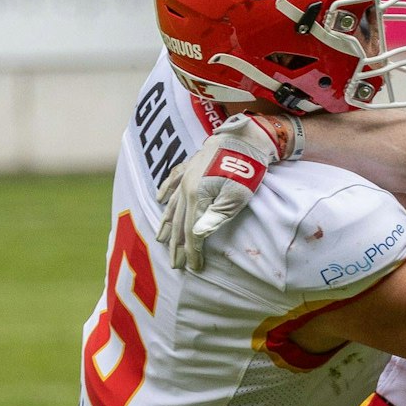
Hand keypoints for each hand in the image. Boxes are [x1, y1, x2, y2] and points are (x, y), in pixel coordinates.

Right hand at [155, 114, 282, 270]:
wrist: (244, 138)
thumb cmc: (245, 170)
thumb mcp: (235, 199)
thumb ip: (215, 218)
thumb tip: (195, 236)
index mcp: (196, 198)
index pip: (192, 232)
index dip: (192, 252)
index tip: (194, 267)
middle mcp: (186, 188)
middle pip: (180, 222)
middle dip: (177, 246)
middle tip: (175, 264)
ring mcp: (187, 176)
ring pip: (173, 205)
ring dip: (168, 225)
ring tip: (161, 240)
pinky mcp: (191, 165)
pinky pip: (173, 180)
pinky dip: (166, 191)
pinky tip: (160, 199)